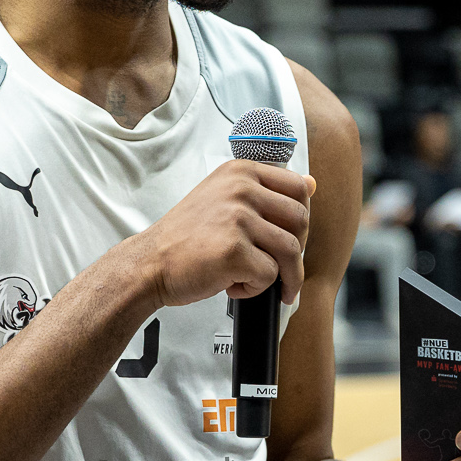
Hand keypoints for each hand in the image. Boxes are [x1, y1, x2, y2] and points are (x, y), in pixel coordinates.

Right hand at [132, 161, 313, 308]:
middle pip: (300, 220)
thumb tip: (312, 184)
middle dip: (294, 250)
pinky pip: (270, 275)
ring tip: (253, 280)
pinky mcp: (234, 250)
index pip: (299, 188)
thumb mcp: (223, 198)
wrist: (149, 264)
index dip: (299, 219)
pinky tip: (231, 284)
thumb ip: (266, 192)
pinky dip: (254, 288)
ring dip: (279, 275)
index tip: (287, 236)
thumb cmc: (187, 237)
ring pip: (290, 251)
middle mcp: (241, 189)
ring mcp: (237, 218)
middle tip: (273, 265)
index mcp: (240, 172)